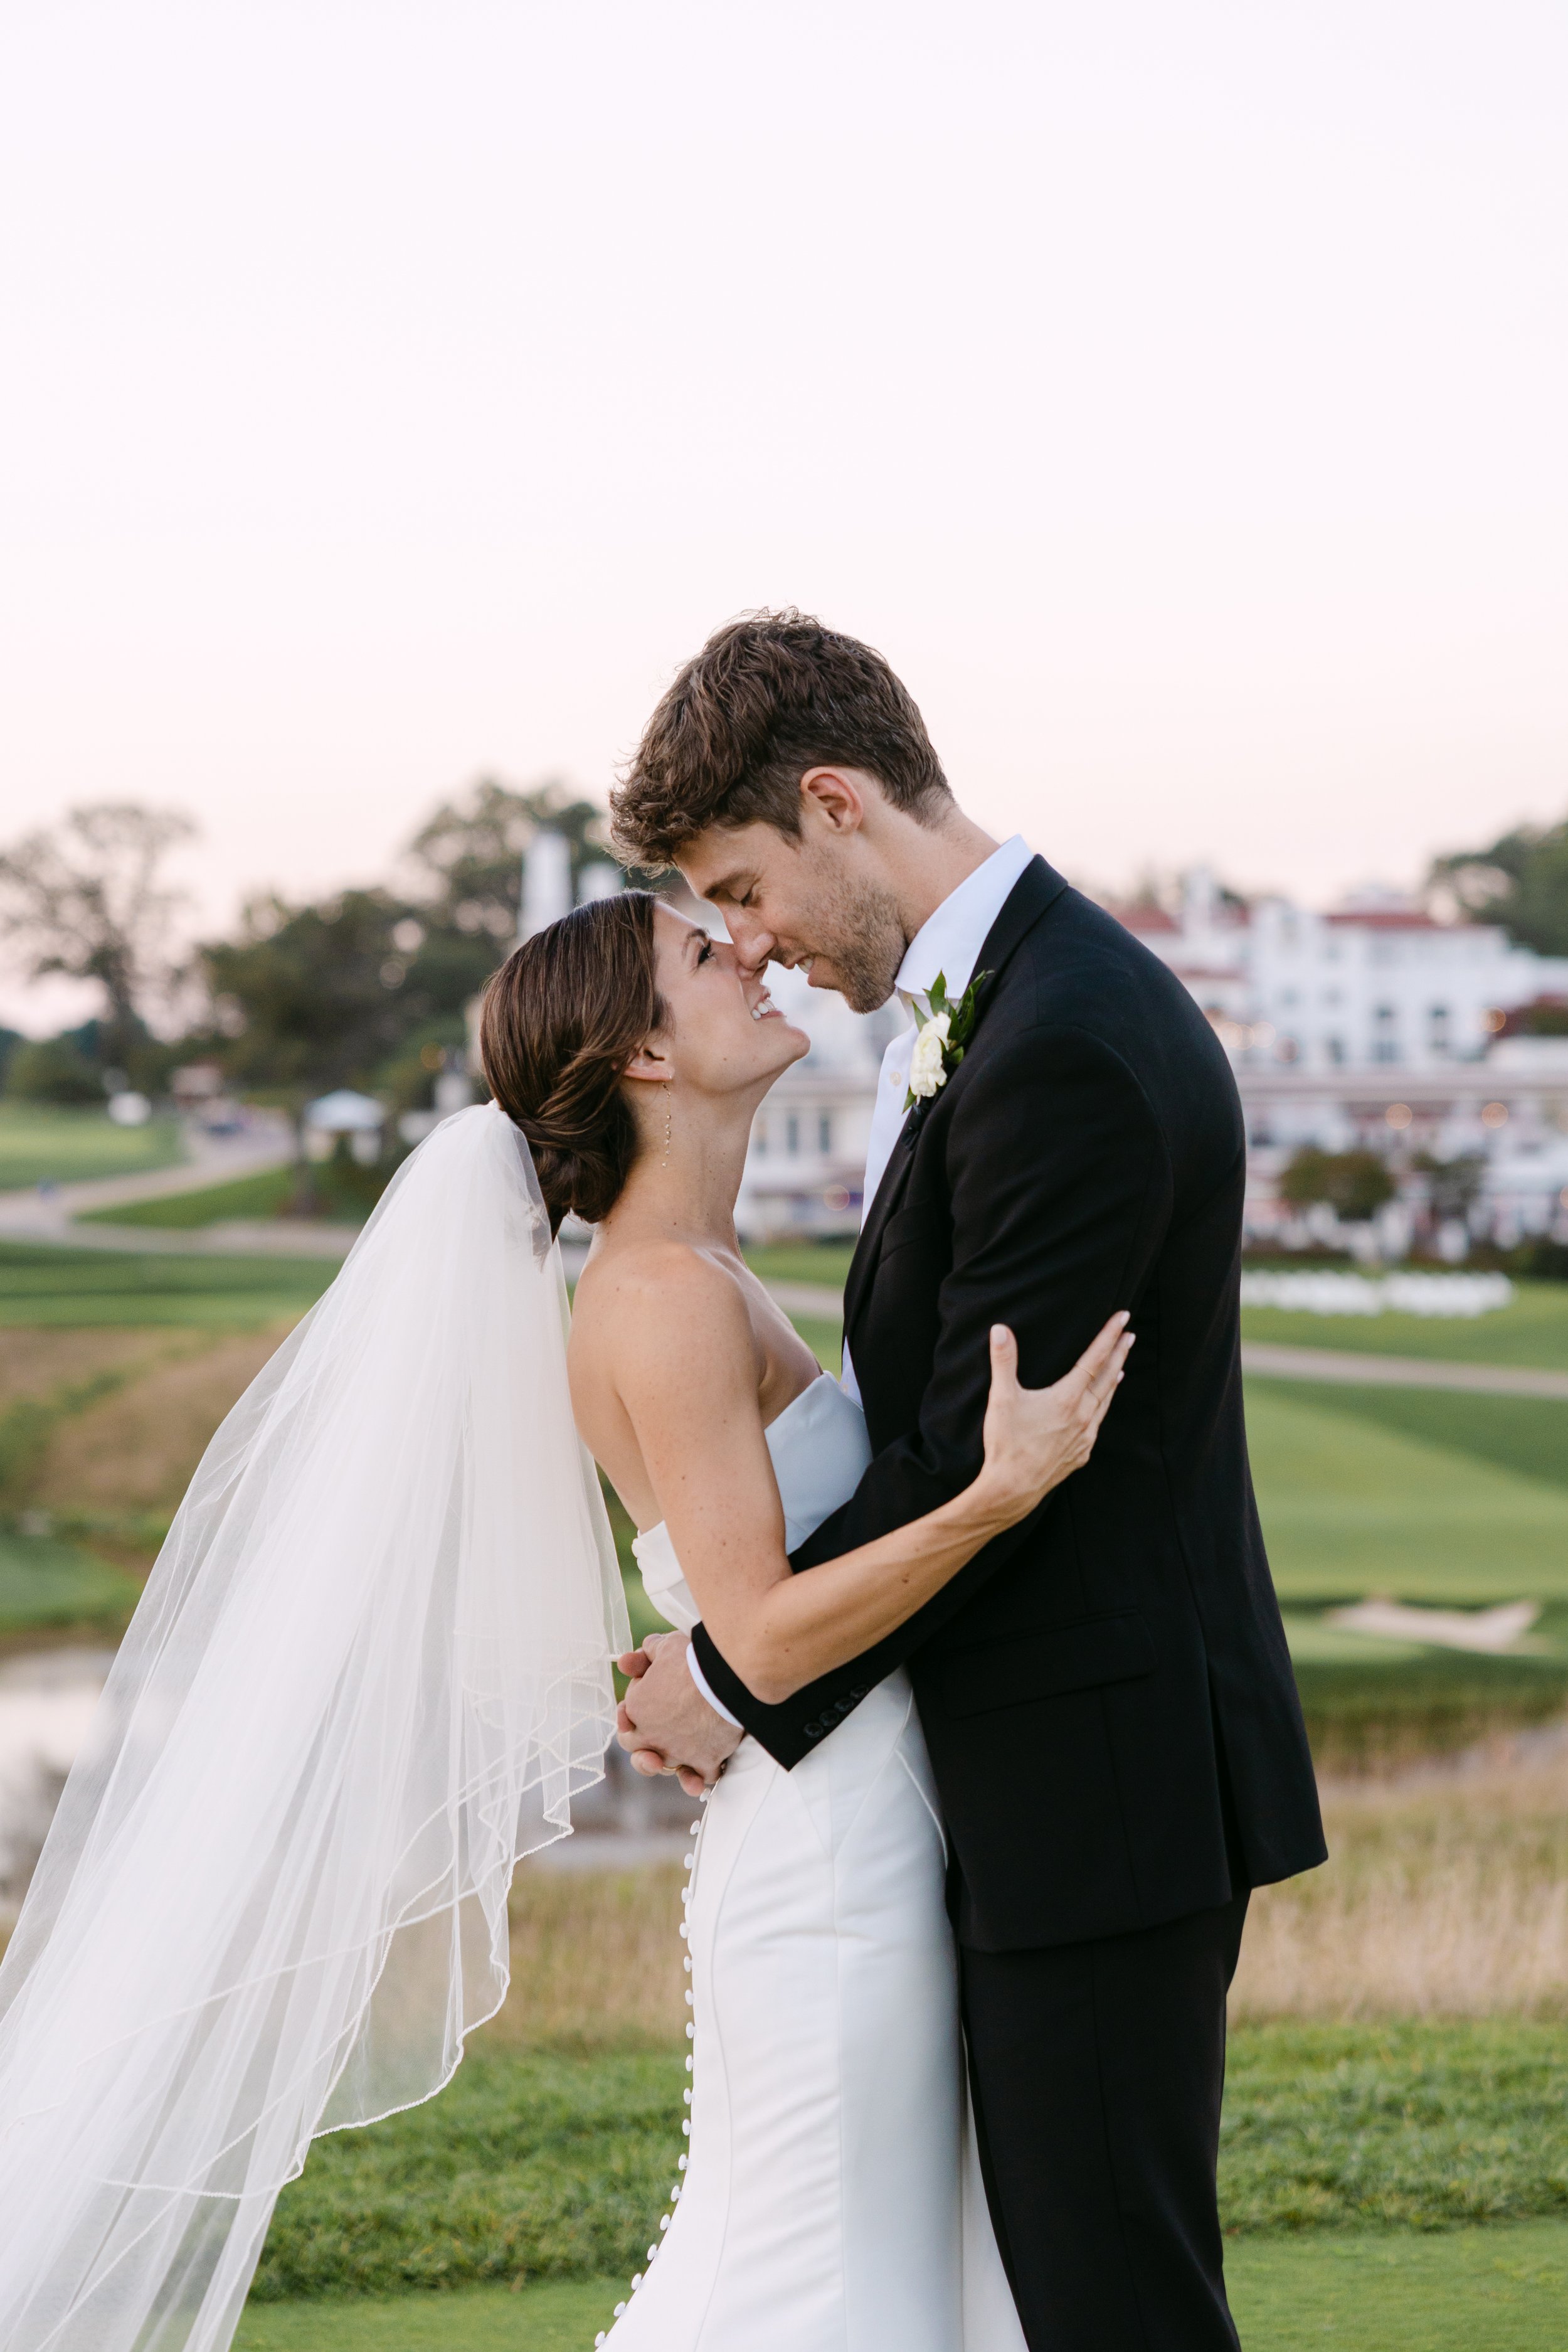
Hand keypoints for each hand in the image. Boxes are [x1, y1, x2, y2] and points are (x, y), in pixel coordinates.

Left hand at [617, 1630, 742, 1798]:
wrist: (723, 1679)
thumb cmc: (691, 1660)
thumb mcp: (666, 1646)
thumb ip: (649, 1652)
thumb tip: (636, 1656)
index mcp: (637, 1709)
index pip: (627, 1715)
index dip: (633, 1707)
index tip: (647, 1696)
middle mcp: (651, 1736)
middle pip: (637, 1749)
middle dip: (641, 1743)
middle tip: (653, 1733)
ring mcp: (678, 1753)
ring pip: (666, 1768)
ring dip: (667, 1766)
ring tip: (673, 1764)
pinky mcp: (704, 1761)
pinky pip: (700, 1776)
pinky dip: (700, 1777)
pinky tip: (700, 1777)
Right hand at [973, 1313, 1132, 1526]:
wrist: (1013, 1489)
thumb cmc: (1007, 1443)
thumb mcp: (1002, 1399)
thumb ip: (1003, 1361)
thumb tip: (1000, 1330)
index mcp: (1068, 1398)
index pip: (1095, 1359)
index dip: (1109, 1336)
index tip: (1123, 1318)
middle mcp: (1084, 1416)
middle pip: (1108, 1378)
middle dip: (1119, 1354)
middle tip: (1130, 1335)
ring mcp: (1085, 1437)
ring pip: (1106, 1401)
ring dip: (1115, 1380)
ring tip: (1122, 1366)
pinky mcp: (1081, 1453)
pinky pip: (1098, 1423)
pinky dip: (1104, 1406)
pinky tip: (1101, 1405)